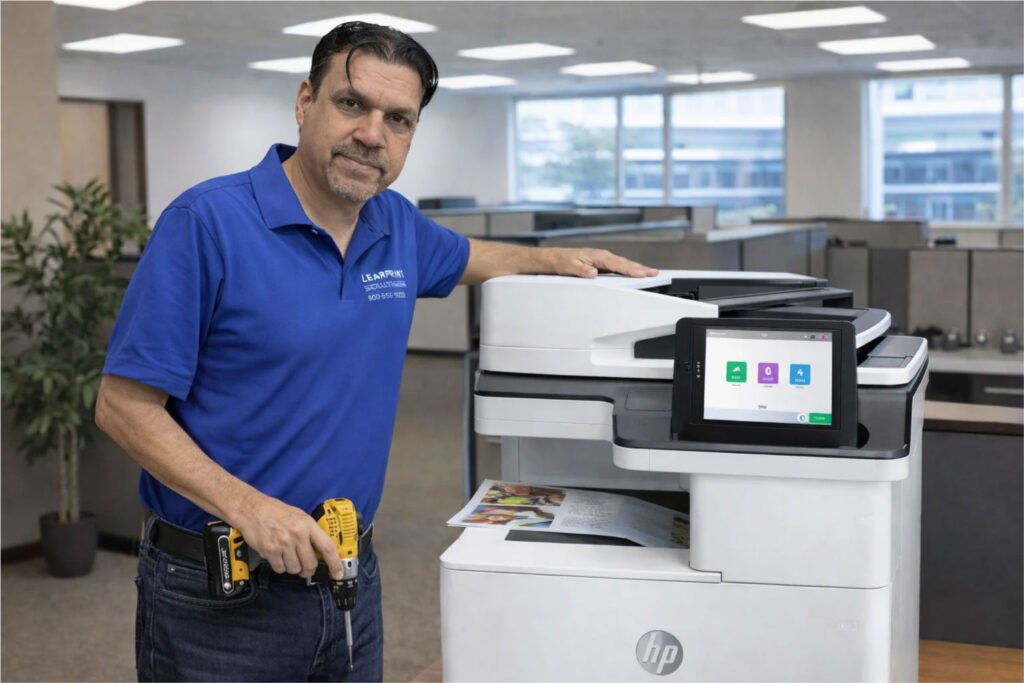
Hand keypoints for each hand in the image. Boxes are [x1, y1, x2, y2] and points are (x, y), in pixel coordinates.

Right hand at [231, 492, 345, 579]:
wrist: (252, 509)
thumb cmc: (275, 512)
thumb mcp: (299, 516)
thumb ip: (310, 532)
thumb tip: (321, 550)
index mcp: (307, 524)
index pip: (327, 547)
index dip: (335, 563)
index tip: (338, 573)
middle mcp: (297, 534)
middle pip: (310, 564)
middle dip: (308, 569)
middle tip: (304, 567)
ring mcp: (283, 543)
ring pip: (295, 569)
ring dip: (292, 567)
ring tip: (286, 555)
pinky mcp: (270, 551)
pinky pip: (280, 569)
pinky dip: (279, 566)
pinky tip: (276, 556)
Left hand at [546, 247, 657, 278]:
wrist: (555, 258)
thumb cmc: (563, 261)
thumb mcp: (570, 267)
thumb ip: (582, 270)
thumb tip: (593, 273)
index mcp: (598, 256)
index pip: (618, 264)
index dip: (630, 270)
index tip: (641, 273)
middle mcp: (603, 256)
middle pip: (625, 263)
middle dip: (640, 268)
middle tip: (654, 273)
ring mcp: (603, 259)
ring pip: (623, 264)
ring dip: (637, 268)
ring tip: (650, 272)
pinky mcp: (602, 263)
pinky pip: (618, 266)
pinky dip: (629, 269)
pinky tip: (635, 273)